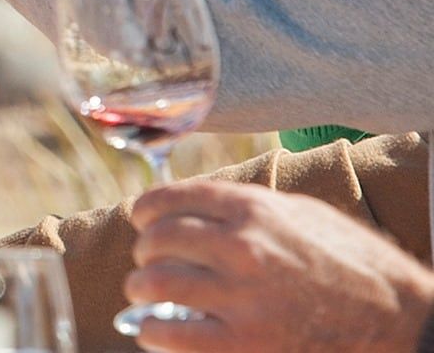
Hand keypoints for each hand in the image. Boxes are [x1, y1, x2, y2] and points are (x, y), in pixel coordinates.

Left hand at [126, 180, 433, 351]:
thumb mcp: (299, 213)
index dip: (147, 207)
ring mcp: (243, 298)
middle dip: (144, 248)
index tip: (140, 216)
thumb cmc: (350, 262)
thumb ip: (245, 206)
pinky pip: (174, 335)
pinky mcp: (245, 344)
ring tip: (141, 291)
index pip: (174, 198)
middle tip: (144, 256)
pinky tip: (151, 330)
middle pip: (160, 238)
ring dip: (140, 287)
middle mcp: (242, 246)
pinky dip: (153, 332)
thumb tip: (196, 204)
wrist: (397, 319)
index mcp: (253, 209)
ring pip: (158, 283)